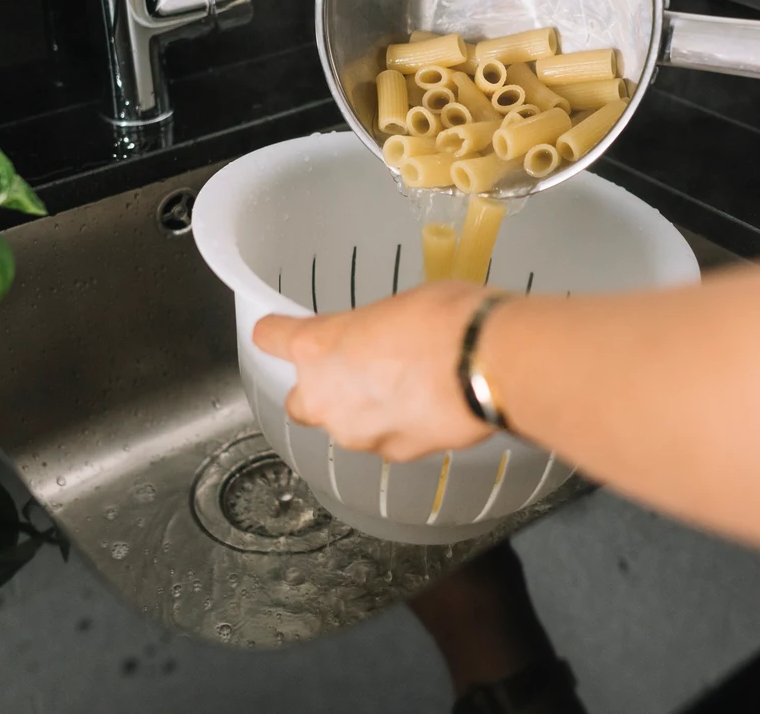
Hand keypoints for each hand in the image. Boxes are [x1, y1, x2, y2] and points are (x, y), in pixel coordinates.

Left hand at [252, 281, 498, 461]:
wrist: (488, 363)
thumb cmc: (448, 319)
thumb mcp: (398, 305)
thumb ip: (371, 330)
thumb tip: (380, 339)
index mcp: (316, 347)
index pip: (270, 338)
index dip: (277, 333)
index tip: (280, 332)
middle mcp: (325, 396)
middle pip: (300, 401)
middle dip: (323, 391)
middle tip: (359, 370)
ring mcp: (357, 432)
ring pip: (346, 426)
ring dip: (366, 411)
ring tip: (408, 387)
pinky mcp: (393, 454)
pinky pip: (386, 440)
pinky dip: (401, 428)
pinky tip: (429, 406)